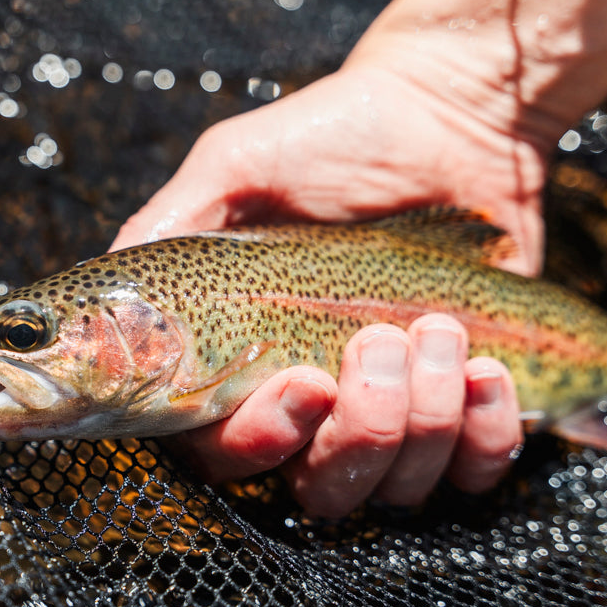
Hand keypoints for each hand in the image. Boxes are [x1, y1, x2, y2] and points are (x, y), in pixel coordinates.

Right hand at [111, 63, 536, 514]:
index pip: (226, 453)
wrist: (449, 116)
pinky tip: (486, 365)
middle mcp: (317, 406)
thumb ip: (174, 221)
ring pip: (399, 486)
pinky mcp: (472, 410)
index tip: (302, 384)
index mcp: (246, 363)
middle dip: (359, 431)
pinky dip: (485, 430)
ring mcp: (396, 415)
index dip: (259, 443)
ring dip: (426, 416)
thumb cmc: (334, 136)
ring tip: (441, 330)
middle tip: (377, 341)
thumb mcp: (236, 165)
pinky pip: (477, 469)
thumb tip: (120, 280)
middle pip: (321, 490)